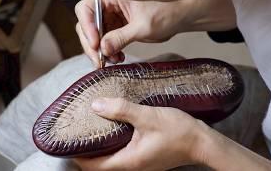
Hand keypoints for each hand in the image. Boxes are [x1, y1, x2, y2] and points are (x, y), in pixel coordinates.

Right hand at [75, 0, 197, 66]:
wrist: (179, 17)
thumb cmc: (166, 11)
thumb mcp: (143, 26)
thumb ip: (121, 37)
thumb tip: (103, 49)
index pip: (86, 9)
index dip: (87, 28)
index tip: (95, 44)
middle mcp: (108, 5)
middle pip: (88, 25)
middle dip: (92, 44)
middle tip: (99, 60)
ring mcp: (112, 17)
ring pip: (95, 36)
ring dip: (101, 51)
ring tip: (113, 60)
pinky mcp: (117, 28)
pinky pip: (106, 41)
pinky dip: (109, 51)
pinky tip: (117, 58)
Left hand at [75, 98, 207, 169]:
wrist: (202, 142)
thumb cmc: (178, 131)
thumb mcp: (147, 117)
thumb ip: (121, 110)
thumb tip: (96, 105)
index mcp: (129, 161)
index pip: (93, 166)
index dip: (77, 155)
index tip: (68, 141)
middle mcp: (132, 167)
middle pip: (100, 164)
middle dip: (86, 151)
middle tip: (78, 132)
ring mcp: (139, 164)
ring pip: (111, 159)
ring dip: (100, 147)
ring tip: (92, 128)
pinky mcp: (145, 158)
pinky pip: (122, 155)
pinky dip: (112, 145)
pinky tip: (113, 129)